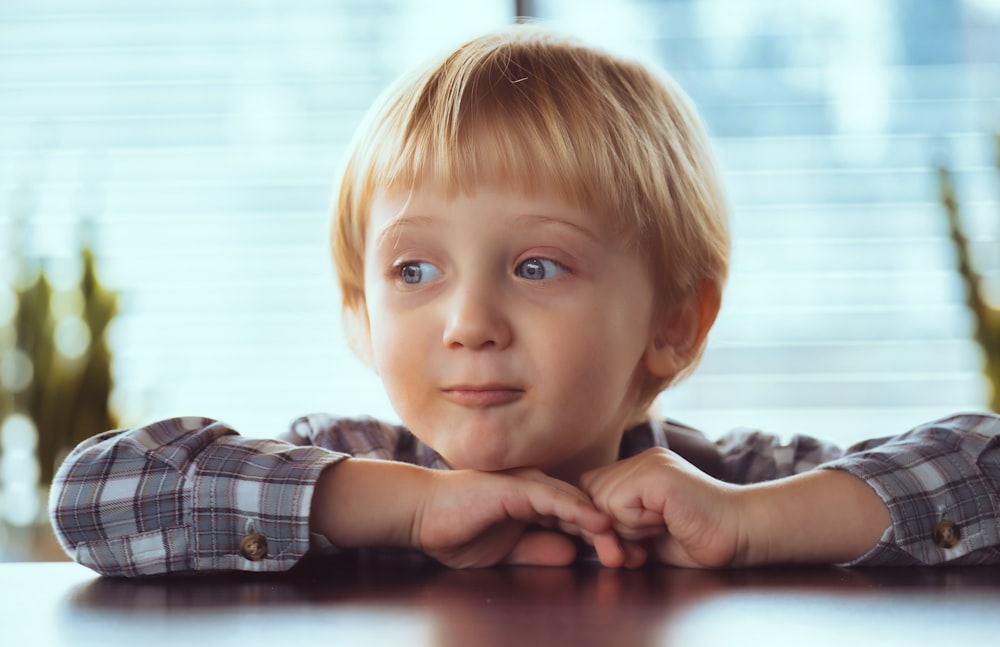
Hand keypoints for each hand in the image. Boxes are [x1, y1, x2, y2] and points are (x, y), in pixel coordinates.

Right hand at [413, 468, 624, 567]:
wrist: (420, 515)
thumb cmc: (456, 531)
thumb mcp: (506, 552)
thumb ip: (538, 551)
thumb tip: (572, 555)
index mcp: (535, 506)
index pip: (577, 522)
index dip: (602, 540)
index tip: (625, 561)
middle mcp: (536, 491)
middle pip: (584, 511)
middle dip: (611, 535)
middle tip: (635, 559)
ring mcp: (527, 485)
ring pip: (575, 503)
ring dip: (601, 526)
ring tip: (623, 547)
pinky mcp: (515, 487)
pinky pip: (553, 498)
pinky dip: (577, 510)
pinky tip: (597, 522)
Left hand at [580, 447, 744, 567]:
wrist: (740, 534)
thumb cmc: (697, 538)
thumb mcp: (645, 535)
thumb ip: (617, 530)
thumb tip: (587, 535)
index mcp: (636, 472)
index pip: (589, 492)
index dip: (598, 523)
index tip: (626, 546)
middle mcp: (640, 461)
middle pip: (589, 495)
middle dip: (608, 529)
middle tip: (645, 539)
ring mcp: (648, 463)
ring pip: (600, 500)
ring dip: (625, 528)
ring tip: (659, 528)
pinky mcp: (655, 474)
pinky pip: (616, 503)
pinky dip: (634, 524)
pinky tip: (664, 522)